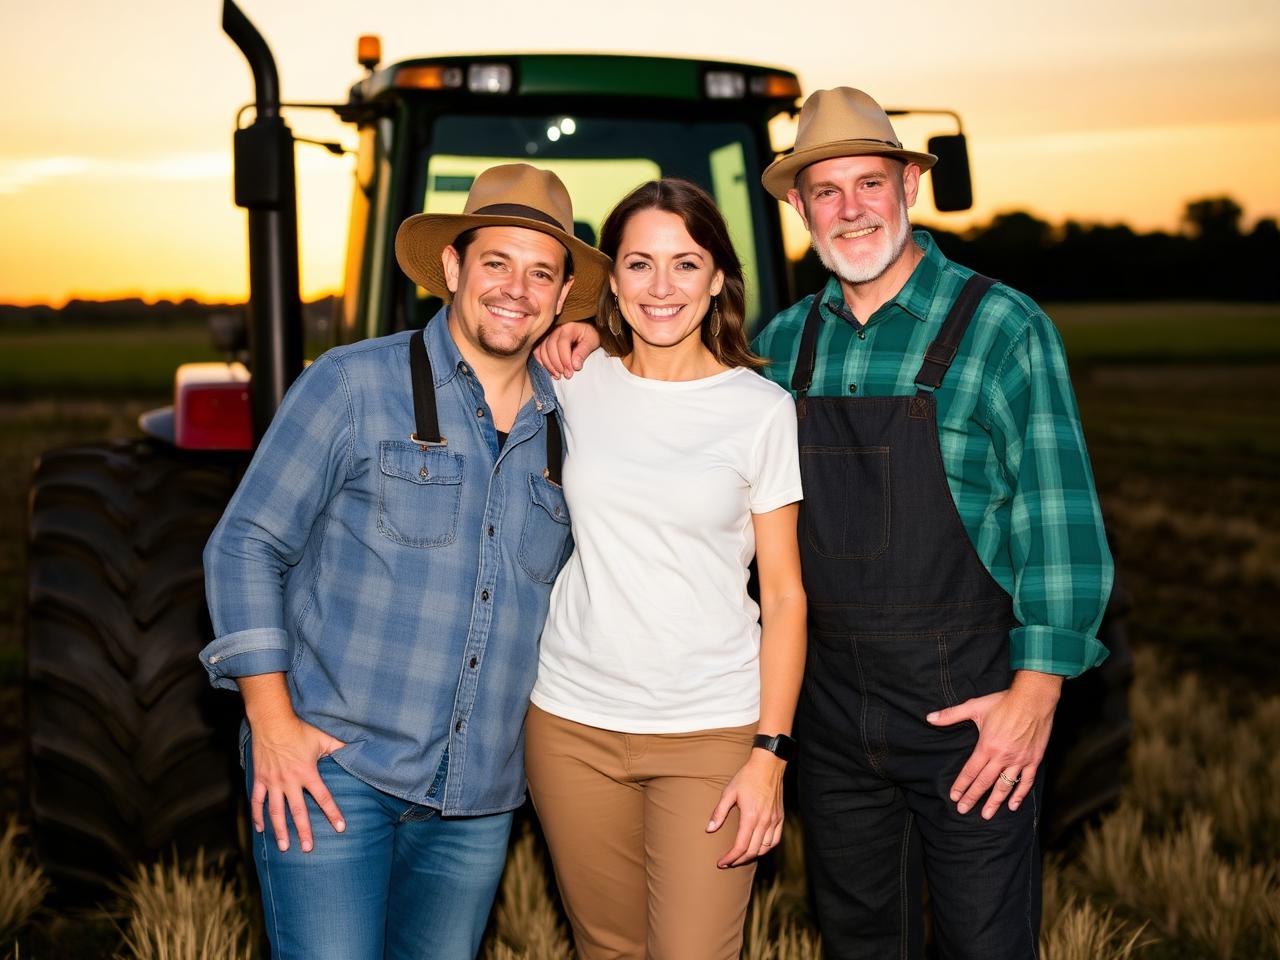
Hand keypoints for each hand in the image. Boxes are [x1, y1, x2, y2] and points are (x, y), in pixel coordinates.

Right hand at [249, 712, 346, 852]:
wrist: (272, 721)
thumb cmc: (299, 729)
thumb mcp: (323, 738)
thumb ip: (340, 747)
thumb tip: (358, 749)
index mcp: (307, 773)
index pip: (323, 797)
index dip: (333, 813)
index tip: (341, 828)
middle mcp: (290, 781)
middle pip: (298, 811)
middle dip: (304, 831)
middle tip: (307, 848)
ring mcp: (273, 782)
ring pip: (276, 812)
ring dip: (280, 830)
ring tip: (284, 847)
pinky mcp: (260, 779)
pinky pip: (257, 801)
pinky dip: (257, 816)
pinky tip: (260, 829)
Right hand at [534, 321, 598, 378]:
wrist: (585, 328)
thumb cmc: (589, 335)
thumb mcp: (591, 342)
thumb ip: (583, 352)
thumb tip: (575, 366)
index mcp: (568, 328)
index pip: (562, 344)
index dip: (565, 360)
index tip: (570, 372)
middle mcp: (556, 329)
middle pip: (550, 347)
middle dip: (557, 364)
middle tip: (565, 375)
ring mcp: (548, 334)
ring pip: (542, 349)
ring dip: (548, 365)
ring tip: (558, 376)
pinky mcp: (544, 340)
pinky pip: (537, 350)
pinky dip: (541, 361)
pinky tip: (549, 370)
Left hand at [706, 751, 785, 867]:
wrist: (768, 765)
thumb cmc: (747, 777)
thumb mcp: (729, 792)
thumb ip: (719, 812)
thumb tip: (709, 829)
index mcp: (751, 817)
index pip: (740, 846)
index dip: (730, 858)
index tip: (721, 863)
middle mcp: (764, 822)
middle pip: (752, 851)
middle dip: (739, 860)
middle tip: (728, 862)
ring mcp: (774, 820)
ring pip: (765, 849)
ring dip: (752, 856)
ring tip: (741, 857)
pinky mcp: (780, 818)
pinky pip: (775, 840)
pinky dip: (766, 848)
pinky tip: (758, 848)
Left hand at [926, 670, 1062, 818]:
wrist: (1034, 699)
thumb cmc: (1003, 702)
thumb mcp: (974, 706)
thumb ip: (951, 715)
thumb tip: (929, 718)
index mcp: (987, 746)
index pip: (970, 771)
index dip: (961, 785)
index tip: (954, 796)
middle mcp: (1002, 756)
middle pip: (984, 782)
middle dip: (972, 797)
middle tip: (963, 810)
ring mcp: (1019, 760)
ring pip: (1005, 786)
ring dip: (995, 802)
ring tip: (986, 814)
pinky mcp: (1033, 760)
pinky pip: (1026, 781)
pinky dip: (1020, 795)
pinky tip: (1013, 805)